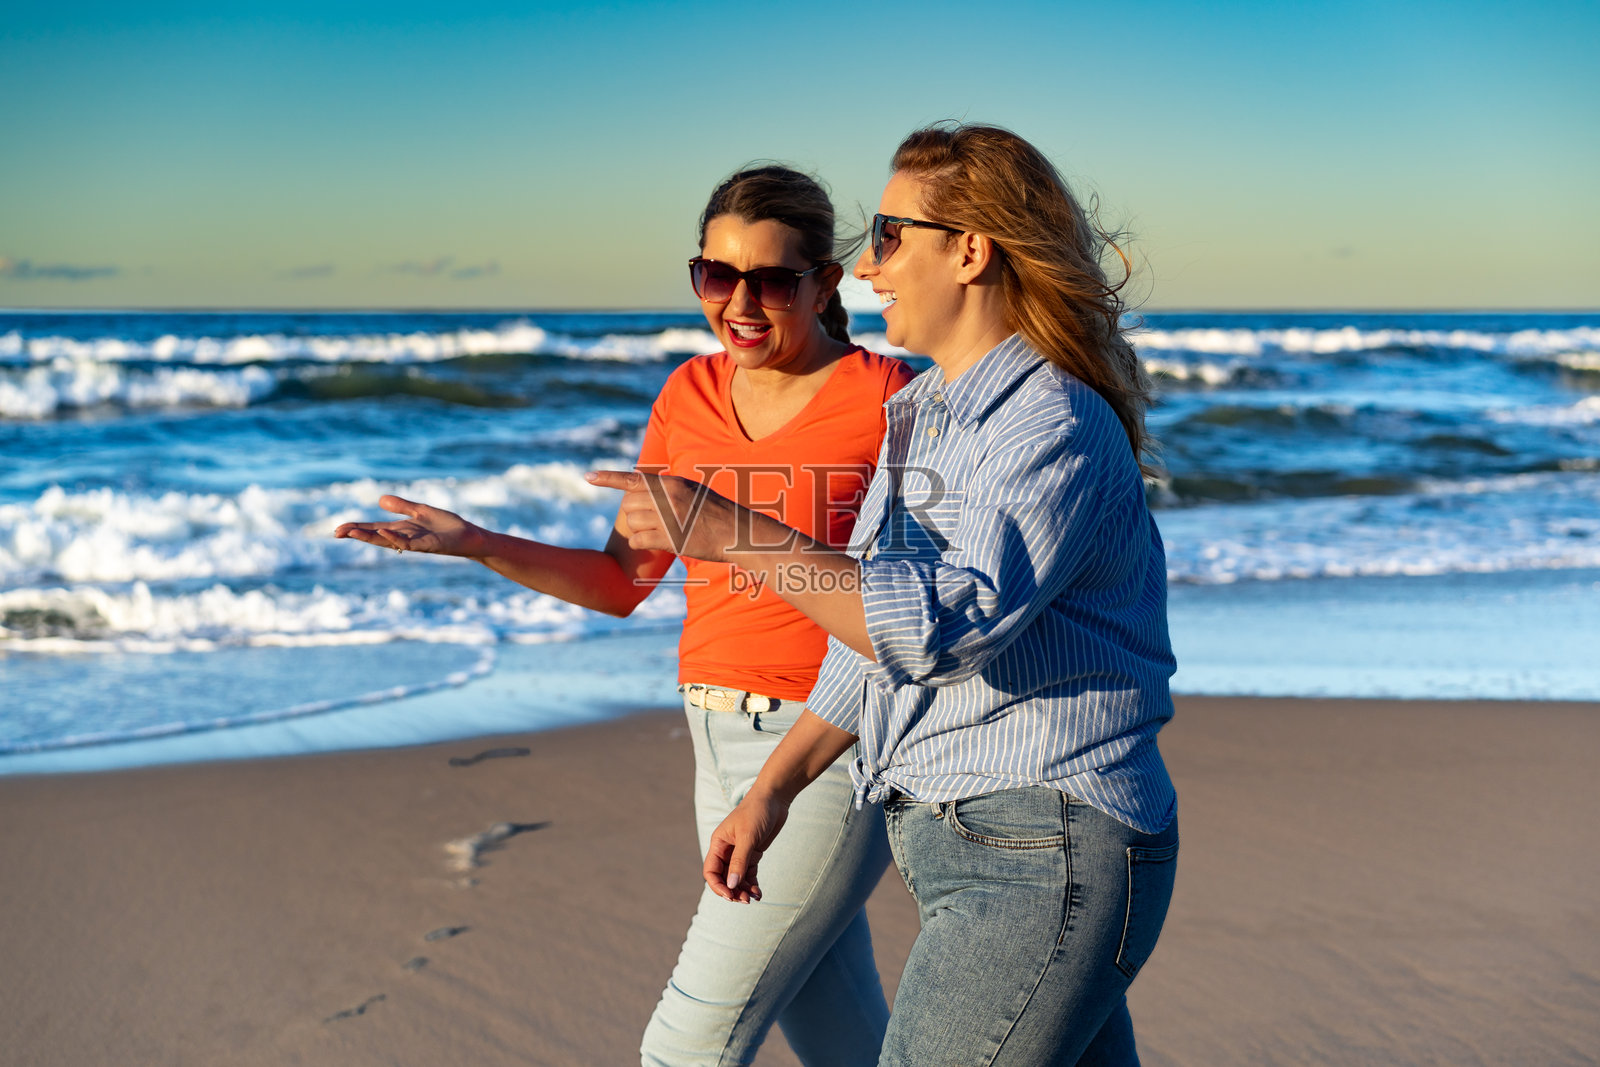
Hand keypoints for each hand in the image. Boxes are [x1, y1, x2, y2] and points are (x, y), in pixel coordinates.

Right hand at [333, 495, 487, 556]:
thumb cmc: (447, 526)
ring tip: (352, 532)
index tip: (338, 529)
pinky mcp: (427, 546)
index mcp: (402, 529)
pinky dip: (395, 537)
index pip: (374, 528)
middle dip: (357, 533)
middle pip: (376, 535)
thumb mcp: (421, 511)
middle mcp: (404, 537)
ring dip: (370, 536)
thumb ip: (402, 506)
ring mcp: (414, 543)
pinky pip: (408, 543)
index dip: (357, 528)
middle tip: (336, 533)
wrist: (470, 537)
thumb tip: (379, 500)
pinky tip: (384, 530)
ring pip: (387, 541)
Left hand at [586, 469, 743, 561]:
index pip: (633, 479)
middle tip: (650, 520)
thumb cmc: (716, 512)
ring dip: (638, 530)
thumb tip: (640, 483)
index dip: (607, 478)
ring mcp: (669, 519)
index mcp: (672, 483)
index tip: (587, 477)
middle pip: (628, 504)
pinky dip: (641, 544)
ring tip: (659, 532)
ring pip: (632, 523)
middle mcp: (669, 498)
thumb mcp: (693, 489)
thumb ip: (667, 487)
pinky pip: (639, 541)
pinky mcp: (671, 540)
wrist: (738, 533)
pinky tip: (656, 544)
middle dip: (633, 513)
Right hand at [703, 787, 790, 903]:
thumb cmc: (757, 812)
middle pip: (724, 878)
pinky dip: (752, 885)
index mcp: (718, 844)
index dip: (718, 886)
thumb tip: (731, 886)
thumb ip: (739, 861)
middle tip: (745, 900)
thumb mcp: (748, 837)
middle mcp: (726, 850)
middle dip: (732, 891)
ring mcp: (740, 853)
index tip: (730, 895)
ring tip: (754, 897)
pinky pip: (749, 874)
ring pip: (737, 879)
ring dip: (743, 890)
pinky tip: (759, 894)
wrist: (775, 797)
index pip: (711, 872)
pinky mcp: (753, 854)